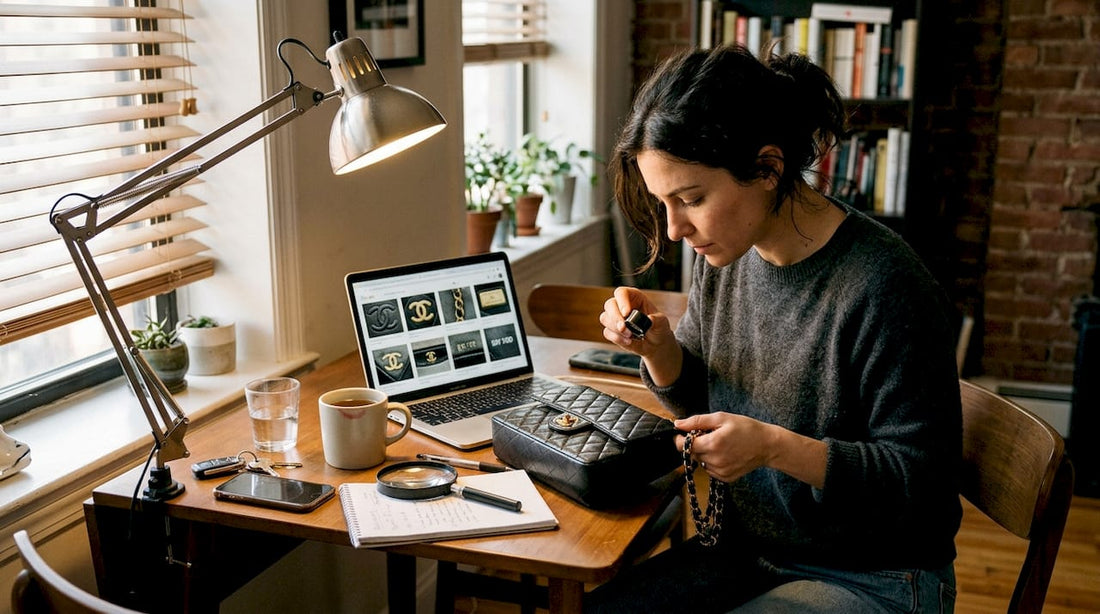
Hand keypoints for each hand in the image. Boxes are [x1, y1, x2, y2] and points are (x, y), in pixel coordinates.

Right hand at [599, 287, 671, 353]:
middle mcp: (621, 305)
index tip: (627, 313)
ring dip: (616, 329)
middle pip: (610, 304)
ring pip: (605, 318)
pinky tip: (628, 341)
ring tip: (630, 336)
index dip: (622, 301)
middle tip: (624, 328)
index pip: (622, 293)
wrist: (655, 343)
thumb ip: (657, 320)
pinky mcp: (612, 330)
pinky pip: (607, 332)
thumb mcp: (662, 322)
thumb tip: (650, 319)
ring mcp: (615, 318)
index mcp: (634, 297)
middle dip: (615, 317)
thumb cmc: (658, 328)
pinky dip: (616, 338)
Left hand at [675, 412, 827, 487]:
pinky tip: (724, 454)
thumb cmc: (746, 428)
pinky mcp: (726, 478)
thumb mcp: (721, 418)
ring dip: (704, 453)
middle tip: (709, 435)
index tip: (684, 432)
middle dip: (695, 444)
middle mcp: (714, 461)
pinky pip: (710, 470)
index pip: (683, 445)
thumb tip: (677, 424)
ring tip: (719, 444)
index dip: (680, 438)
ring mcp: (720, 471)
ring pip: (700, 462)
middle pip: (691, 453)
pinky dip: (712, 462)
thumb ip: (697, 421)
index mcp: (712, 444)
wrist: (767, 445)